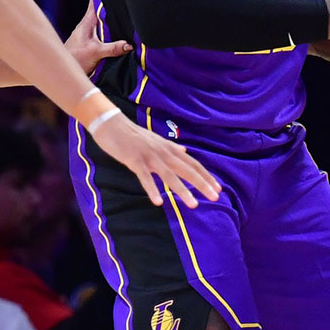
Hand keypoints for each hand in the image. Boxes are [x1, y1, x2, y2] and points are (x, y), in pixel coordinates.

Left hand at [65, 2, 131, 73]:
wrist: (62, 71)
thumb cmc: (75, 59)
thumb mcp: (95, 53)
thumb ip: (113, 48)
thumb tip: (130, 45)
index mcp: (87, 22)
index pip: (94, 1)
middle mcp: (88, 25)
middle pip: (100, 10)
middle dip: (110, 2)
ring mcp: (89, 34)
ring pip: (102, 21)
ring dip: (112, 17)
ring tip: (126, 10)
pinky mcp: (91, 42)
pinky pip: (103, 31)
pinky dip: (111, 29)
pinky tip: (120, 31)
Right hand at [91, 114, 219, 207]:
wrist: (112, 124)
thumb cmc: (133, 134)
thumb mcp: (156, 140)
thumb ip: (171, 147)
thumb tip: (184, 150)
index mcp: (169, 148)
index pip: (192, 163)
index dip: (206, 176)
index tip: (218, 189)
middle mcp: (163, 152)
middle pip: (186, 169)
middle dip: (202, 184)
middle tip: (215, 198)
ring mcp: (149, 156)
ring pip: (169, 175)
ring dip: (182, 190)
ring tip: (194, 205)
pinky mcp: (134, 160)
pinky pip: (145, 177)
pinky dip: (152, 189)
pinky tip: (158, 202)